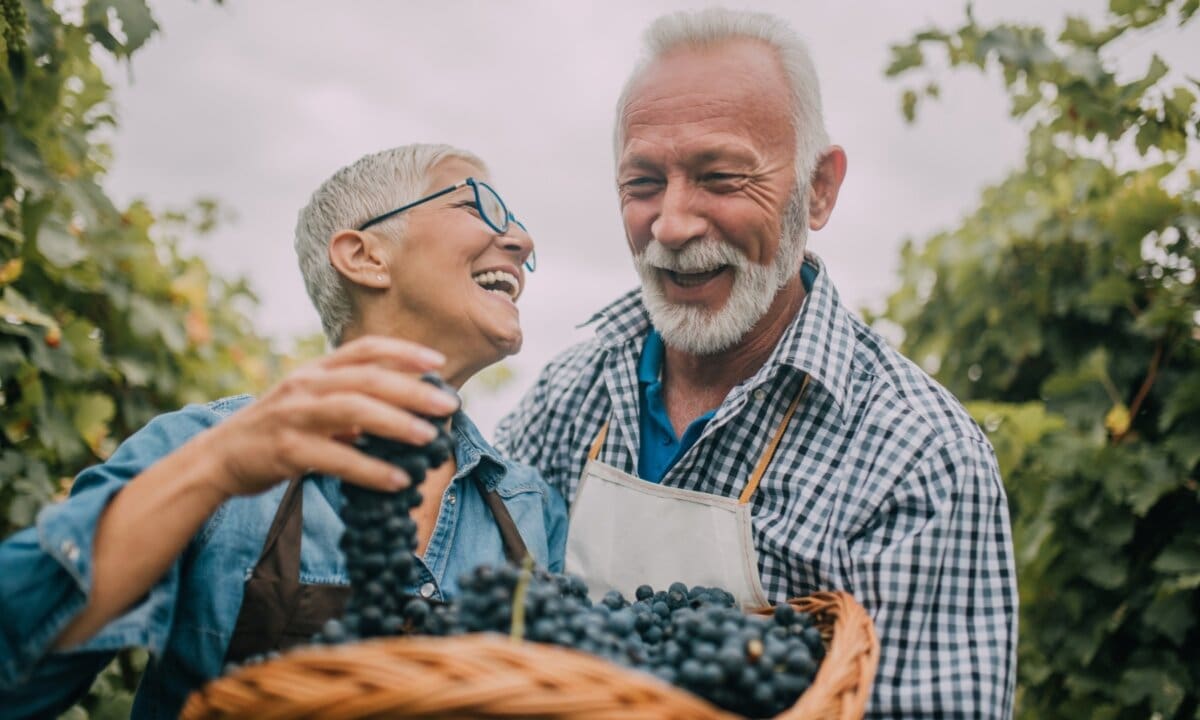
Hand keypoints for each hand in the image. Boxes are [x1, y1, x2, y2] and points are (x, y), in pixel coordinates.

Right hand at [206, 336, 459, 496]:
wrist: (219, 457)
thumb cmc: (276, 430)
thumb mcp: (311, 403)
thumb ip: (350, 401)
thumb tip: (404, 410)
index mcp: (315, 370)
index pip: (364, 349)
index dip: (403, 352)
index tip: (437, 363)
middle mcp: (306, 385)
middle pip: (366, 379)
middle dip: (412, 391)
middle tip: (448, 406)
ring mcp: (294, 415)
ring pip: (353, 411)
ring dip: (396, 424)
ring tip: (428, 439)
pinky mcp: (286, 450)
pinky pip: (337, 459)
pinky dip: (371, 470)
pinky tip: (397, 480)